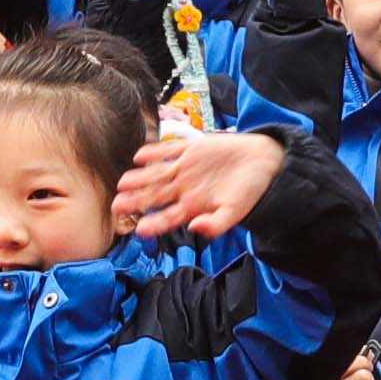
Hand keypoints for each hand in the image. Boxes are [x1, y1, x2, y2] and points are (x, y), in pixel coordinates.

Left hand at [109, 124, 282, 240]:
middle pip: (155, 196)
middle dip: (136, 201)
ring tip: (123, 183)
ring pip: (157, 174)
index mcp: (194, 207)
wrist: (264, 163)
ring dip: (140, 178)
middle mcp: (185, 189)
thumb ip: (216, 224)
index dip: (154, 224)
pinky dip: (155, 152)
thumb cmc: (251, 191)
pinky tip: (140, 156)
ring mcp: (186, 169)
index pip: (168, 218)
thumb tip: (195, 229)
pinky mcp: (192, 149)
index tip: (139, 230)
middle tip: (116, 206)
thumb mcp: (236, 212)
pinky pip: (169, 151)